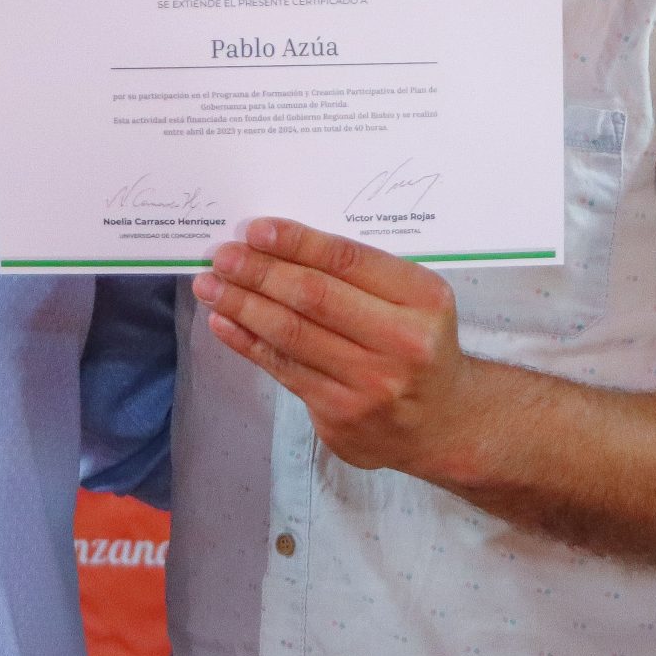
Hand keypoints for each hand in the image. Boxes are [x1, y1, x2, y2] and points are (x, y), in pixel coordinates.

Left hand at [193, 218, 469, 473]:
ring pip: (291, 336)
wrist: (444, 424)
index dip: (297, 243)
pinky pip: (283, 370)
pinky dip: (248, 343)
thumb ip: (362, 276)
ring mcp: (370, 385)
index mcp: (423, 301)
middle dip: (259, 272)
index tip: (256, 230)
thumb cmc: (419, 345)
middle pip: (314, 298)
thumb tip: (280, 247)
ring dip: (242, 306)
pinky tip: (223, 323)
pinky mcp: (341, 416)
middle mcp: (401, 343)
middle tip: (223, 257)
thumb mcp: (415, 301)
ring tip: (211, 286)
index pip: (348, 261)